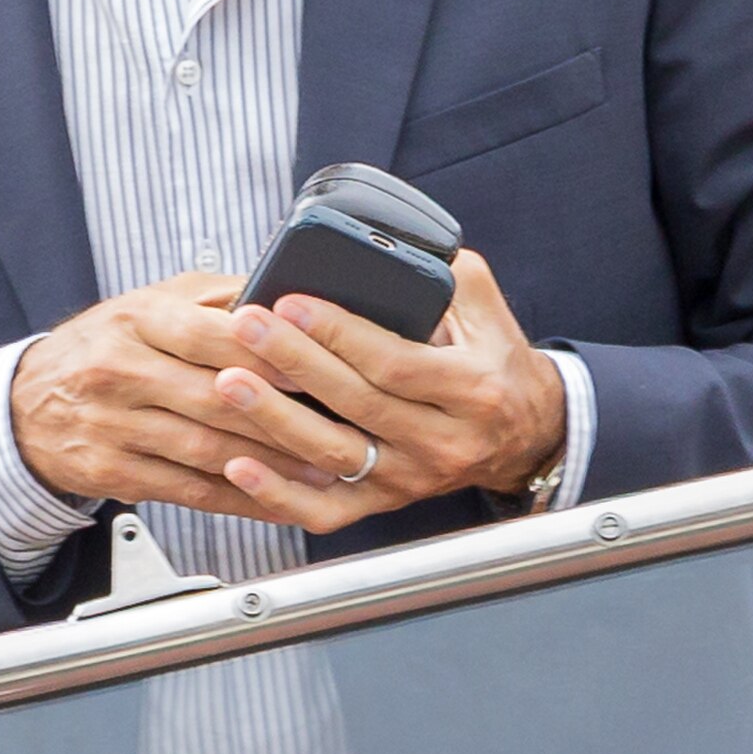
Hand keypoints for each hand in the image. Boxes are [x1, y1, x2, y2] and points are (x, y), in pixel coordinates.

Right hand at [11, 270, 357, 514]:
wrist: (26, 404)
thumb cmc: (106, 345)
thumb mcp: (151, 303)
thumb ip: (218, 297)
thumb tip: (290, 292)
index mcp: (139, 319)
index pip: (216, 334)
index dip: (274, 353)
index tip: (326, 365)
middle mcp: (122, 370)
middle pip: (216, 397)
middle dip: (286, 415)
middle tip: (342, 427)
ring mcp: (113, 425)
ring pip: (206, 449)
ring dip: (271, 464)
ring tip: (323, 469)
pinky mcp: (111, 472)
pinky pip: (186, 490)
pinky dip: (237, 498)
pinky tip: (276, 498)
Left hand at [206, 246, 567, 536]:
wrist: (524, 434)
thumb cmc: (494, 360)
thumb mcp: (484, 308)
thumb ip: (441, 273)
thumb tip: (380, 242)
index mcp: (472, 388)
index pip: (395, 363)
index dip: (339, 334)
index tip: (291, 302)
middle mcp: (444, 441)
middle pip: (357, 405)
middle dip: (294, 362)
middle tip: (246, 326)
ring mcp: (412, 478)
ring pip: (334, 456)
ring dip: (275, 420)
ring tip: (229, 382)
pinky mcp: (385, 504)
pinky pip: (326, 511)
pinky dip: (279, 493)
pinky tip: (239, 466)